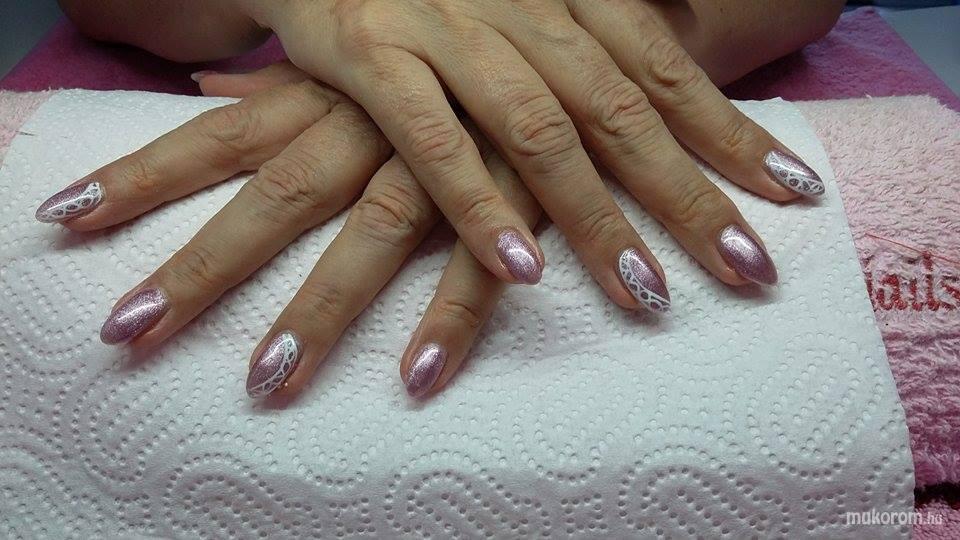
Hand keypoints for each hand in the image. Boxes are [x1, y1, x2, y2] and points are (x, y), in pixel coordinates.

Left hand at [35, 62, 537, 398]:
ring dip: (318, 311)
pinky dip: (450, 318)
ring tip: (266, 382)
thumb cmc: (452, 52)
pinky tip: (417, 375)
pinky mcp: (515, 196)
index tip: (66, 217)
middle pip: (275, 197)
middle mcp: (374, 124)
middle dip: (204, 266)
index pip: (220, 137)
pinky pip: (478, 266)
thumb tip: (206, 94)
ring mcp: (443, 161)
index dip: (143, 176)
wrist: (572, 33)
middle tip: (132, 331)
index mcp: (333, 92)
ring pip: (371, 236)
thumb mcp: (358, 63)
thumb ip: (283, 87)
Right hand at [235, 0, 824, 305]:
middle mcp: (521, 5)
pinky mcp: (372, 53)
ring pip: (540, 131)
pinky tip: (521, 270)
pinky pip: (434, 141)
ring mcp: (448, 27)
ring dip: (596, 218)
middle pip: (624, 110)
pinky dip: (478, 205)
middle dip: (691, 195)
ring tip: (648, 294)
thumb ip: (600, 19)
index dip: (734, 132)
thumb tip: (686, 34)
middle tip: (750, 269)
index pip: (667, 68)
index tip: (796, 195)